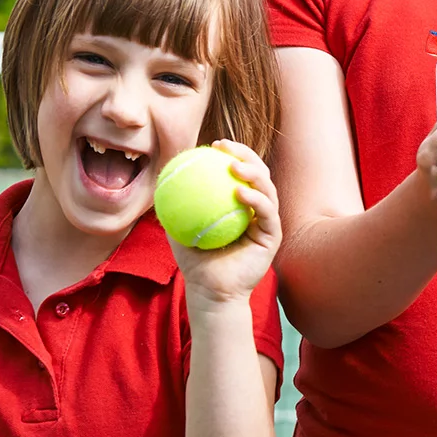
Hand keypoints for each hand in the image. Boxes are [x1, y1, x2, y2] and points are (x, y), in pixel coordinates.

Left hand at [170, 142, 281, 303]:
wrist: (210, 292)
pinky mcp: (273, 237)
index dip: (233, 154)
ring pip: (268, 189)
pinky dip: (256, 199)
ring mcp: (268, 223)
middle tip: (227, 148)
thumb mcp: (178, 227)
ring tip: (234, 166)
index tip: (215, 144)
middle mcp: (258, 210)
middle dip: (247, 155)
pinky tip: (240, 192)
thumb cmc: (195, 261)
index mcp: (241, 205)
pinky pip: (268, 213)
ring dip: (254, 173)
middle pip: (260, 174)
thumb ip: (174, 203)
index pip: (241, 173)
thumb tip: (163, 174)